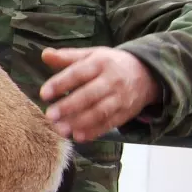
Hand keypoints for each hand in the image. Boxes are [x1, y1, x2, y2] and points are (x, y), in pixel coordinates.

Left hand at [38, 47, 161, 141]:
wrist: (147, 74)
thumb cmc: (110, 64)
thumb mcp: (92, 55)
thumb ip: (67, 57)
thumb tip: (45, 54)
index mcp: (101, 62)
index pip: (78, 73)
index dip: (61, 83)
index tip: (44, 93)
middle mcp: (112, 80)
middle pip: (89, 95)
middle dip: (68, 106)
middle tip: (49, 115)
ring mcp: (120, 98)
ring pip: (99, 112)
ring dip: (79, 122)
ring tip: (60, 129)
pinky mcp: (126, 113)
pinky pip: (109, 124)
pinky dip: (94, 132)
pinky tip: (78, 136)